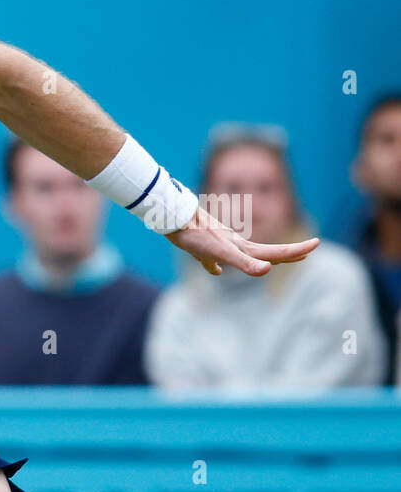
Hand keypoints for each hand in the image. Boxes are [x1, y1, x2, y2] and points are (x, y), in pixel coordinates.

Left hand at [166, 205, 318, 275]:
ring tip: (270, 262)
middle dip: (288, 253)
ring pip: (244, 254)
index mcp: (242, 248)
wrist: (175, 221)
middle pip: (266, 252)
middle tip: (309, 250)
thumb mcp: (222, 252)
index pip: (275, 252)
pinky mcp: (203, 247)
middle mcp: (235, 245)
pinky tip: (214, 270)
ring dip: (260, 258)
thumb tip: (266, 270)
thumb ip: (245, 262)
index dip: (296, 251)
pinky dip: (216, 265)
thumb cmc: (198, 237)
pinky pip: (214, 259)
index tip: (317, 243)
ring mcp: (220, 245)